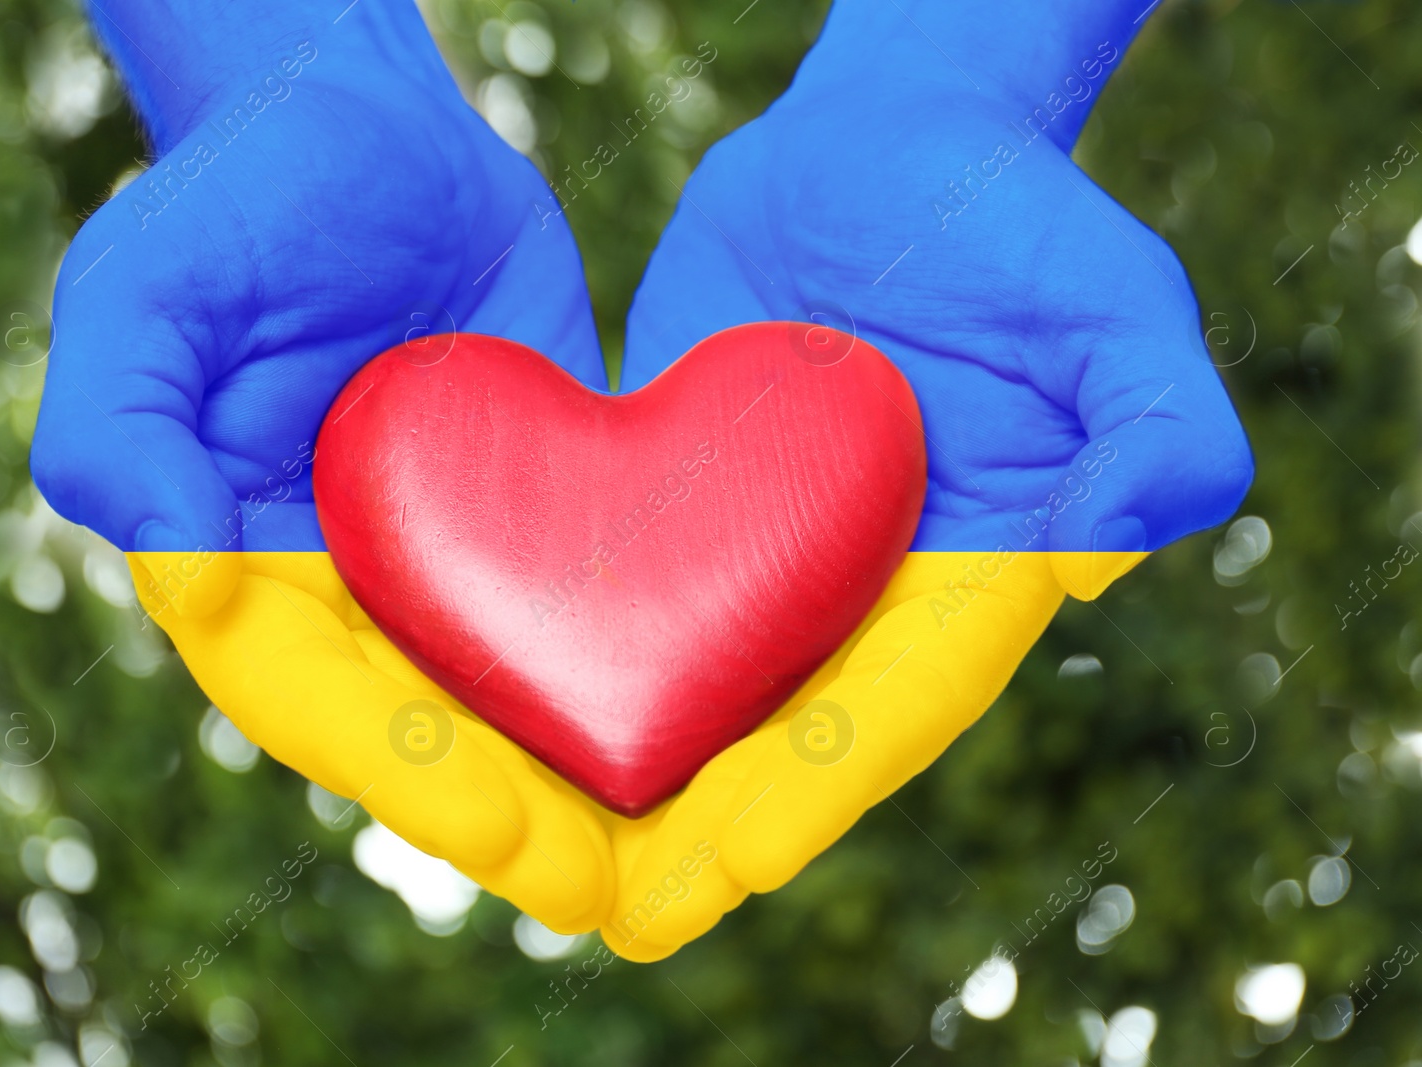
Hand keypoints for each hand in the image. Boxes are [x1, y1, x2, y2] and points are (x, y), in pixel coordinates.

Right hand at [33, 1, 615, 928]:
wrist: (375, 126)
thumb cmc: (242, 196)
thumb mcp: (147, 286)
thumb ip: (123, 424)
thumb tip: (174, 569)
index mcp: (247, 565)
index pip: (317, 697)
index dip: (403, 769)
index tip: (499, 831)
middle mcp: (352, 581)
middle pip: (426, 722)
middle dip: (512, 809)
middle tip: (603, 887)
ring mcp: (452, 545)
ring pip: (514, 679)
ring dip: (583, 767)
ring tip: (668, 852)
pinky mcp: (540, 500)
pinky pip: (591, 588)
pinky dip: (640, 653)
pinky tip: (718, 711)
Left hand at [603, 0, 1251, 957]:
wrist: (879, 145)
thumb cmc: (1013, 221)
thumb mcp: (1110, 299)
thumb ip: (1153, 416)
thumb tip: (1122, 540)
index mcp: (965, 578)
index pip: (897, 698)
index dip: (823, 781)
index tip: (740, 860)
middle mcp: (853, 588)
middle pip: (780, 727)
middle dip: (702, 824)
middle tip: (621, 914)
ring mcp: (758, 548)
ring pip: (687, 675)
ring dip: (616, 767)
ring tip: (535, 857)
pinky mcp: (675, 494)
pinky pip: (613, 578)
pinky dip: (558, 640)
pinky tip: (481, 701)